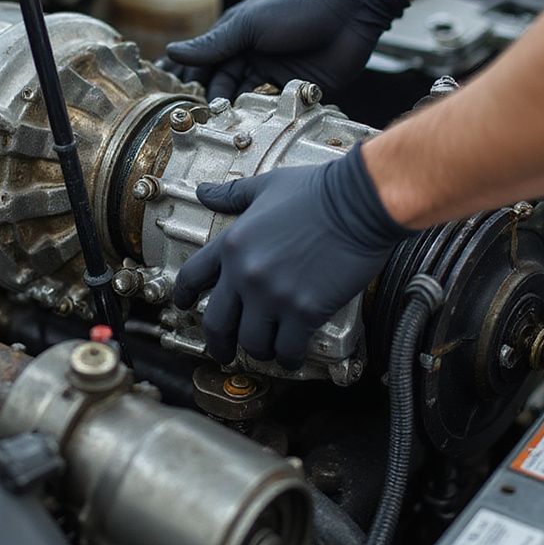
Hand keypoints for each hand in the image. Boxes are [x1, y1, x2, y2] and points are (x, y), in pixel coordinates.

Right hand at [165, 0, 407, 100]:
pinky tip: (251, 123)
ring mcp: (273, 74)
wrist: (350, 11)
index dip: (189, 78)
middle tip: (202, 116)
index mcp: (237, 37)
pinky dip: (262, 116)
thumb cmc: (299, 7)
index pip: (205, 61)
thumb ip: (213, 43)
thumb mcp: (249, 24)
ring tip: (224, 122)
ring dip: (235, 111)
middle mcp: (252, 57)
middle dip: (211, 100)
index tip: (174, 97)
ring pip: (245, 100)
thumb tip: (173, 51)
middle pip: (222, 86)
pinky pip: (272, 108)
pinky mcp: (295, 90)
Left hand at [172, 146, 413, 369]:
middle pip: (216, 323)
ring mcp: (274, 295)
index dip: (184, 297)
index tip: (185, 307)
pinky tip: (292, 356)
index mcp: (232, 243)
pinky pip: (288, 349)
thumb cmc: (318, 190)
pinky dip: (289, 358)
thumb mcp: (265, 186)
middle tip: (223, 352)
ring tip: (268, 350)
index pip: (192, 277)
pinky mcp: (305, 310)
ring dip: (259, 350)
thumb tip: (203, 192)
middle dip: (217, 343)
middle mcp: (246, 273)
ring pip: (252, 342)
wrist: (359, 202)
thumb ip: (232, 195)